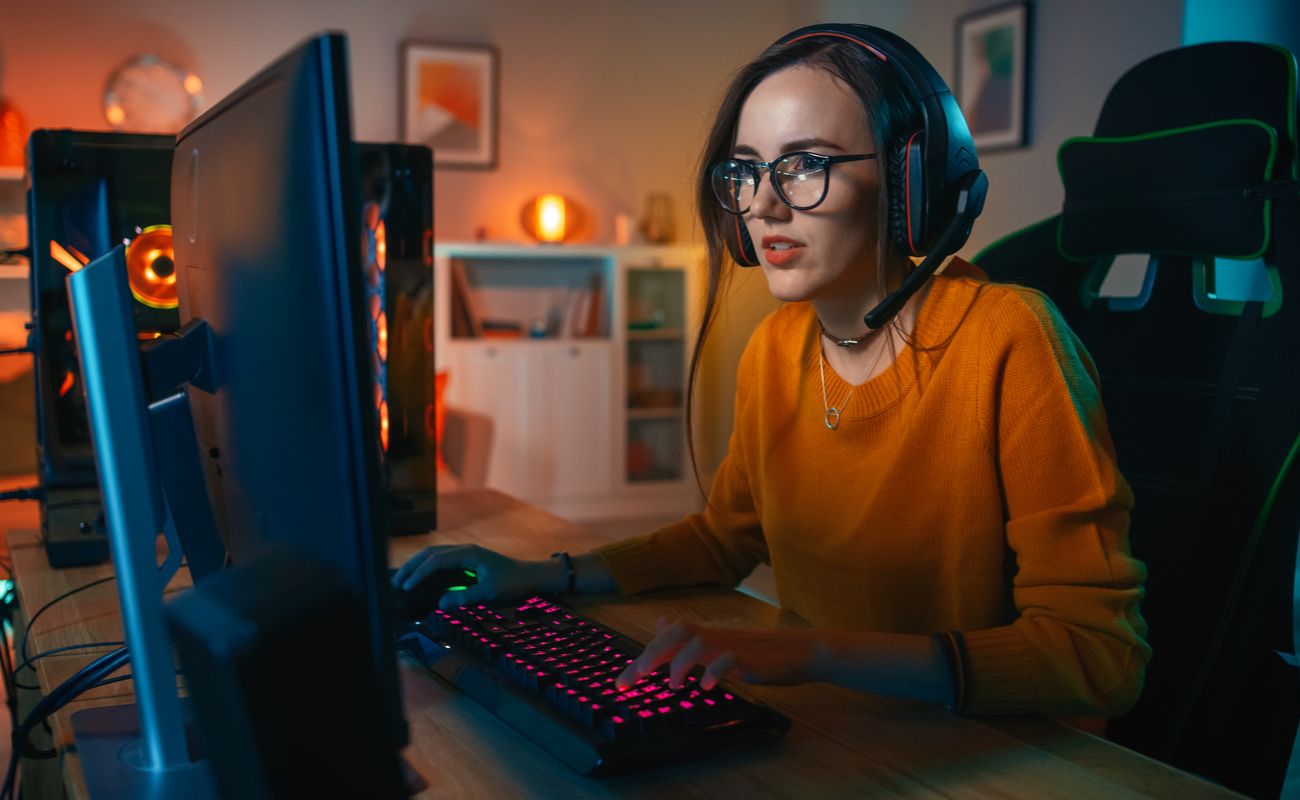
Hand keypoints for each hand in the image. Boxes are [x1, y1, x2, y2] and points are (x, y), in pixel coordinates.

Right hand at [392, 544, 559, 608]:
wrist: (531, 576)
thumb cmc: (513, 582)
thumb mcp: (491, 592)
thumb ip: (466, 597)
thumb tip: (441, 603)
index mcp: (468, 554)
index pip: (436, 560)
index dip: (419, 573)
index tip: (406, 586)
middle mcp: (464, 550)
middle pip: (430, 553)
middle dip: (411, 567)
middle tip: (395, 583)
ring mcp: (465, 554)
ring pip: (434, 555)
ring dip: (417, 566)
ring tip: (402, 580)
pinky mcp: (467, 561)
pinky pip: (441, 561)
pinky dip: (427, 568)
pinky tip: (419, 579)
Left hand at [615, 618, 822, 691]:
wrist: (803, 651)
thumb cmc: (761, 651)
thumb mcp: (720, 643)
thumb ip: (690, 637)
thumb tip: (660, 622)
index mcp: (708, 635)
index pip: (667, 636)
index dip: (642, 656)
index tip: (622, 684)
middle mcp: (717, 636)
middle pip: (675, 634)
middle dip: (648, 657)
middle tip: (628, 683)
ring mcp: (734, 646)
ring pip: (697, 642)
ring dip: (679, 664)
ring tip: (674, 686)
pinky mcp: (752, 659)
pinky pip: (729, 660)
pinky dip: (714, 672)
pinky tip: (706, 687)